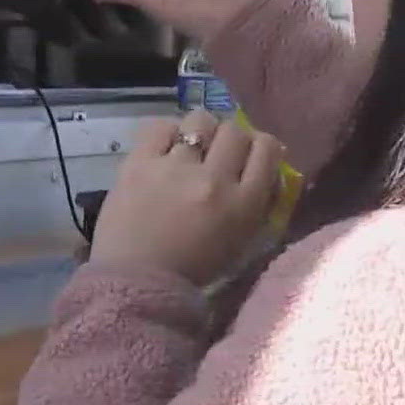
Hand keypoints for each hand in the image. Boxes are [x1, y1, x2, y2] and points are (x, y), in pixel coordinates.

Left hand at [88, 110, 283, 285]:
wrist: (136, 283)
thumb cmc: (193, 270)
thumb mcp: (241, 242)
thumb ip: (258, 204)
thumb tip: (266, 169)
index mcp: (243, 204)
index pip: (268, 148)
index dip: (263, 146)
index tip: (252, 155)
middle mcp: (214, 179)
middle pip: (236, 131)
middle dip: (231, 140)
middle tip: (218, 155)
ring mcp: (175, 168)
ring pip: (201, 121)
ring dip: (201, 132)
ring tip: (191, 147)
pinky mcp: (140, 163)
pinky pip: (161, 126)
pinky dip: (167, 133)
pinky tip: (165, 149)